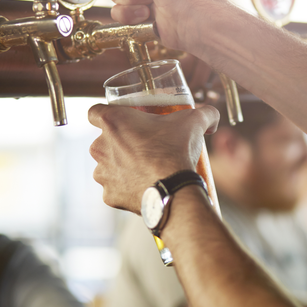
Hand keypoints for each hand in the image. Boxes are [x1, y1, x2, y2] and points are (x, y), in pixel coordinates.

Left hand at [88, 104, 219, 214]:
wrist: (174, 191)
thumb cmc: (176, 152)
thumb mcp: (193, 122)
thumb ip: (204, 113)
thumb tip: (212, 115)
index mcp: (112, 122)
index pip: (94, 111)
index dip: (106, 114)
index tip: (121, 119)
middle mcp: (99, 147)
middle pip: (102, 140)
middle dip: (119, 143)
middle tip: (144, 145)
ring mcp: (102, 174)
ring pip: (107, 166)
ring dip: (122, 166)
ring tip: (145, 167)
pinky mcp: (109, 195)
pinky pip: (115, 188)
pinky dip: (127, 187)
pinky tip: (144, 184)